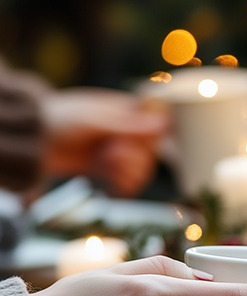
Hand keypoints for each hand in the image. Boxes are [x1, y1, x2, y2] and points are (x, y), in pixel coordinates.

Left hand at [40, 88, 168, 195]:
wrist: (32, 142)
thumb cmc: (59, 120)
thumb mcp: (96, 120)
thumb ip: (130, 125)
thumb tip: (164, 123)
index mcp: (125, 111)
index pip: (157, 126)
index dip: (151, 139)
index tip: (138, 143)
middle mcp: (124, 132)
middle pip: (151, 152)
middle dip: (135, 159)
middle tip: (112, 155)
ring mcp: (116, 151)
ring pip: (142, 169)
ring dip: (129, 173)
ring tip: (107, 168)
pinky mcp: (107, 169)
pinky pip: (129, 182)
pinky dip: (124, 185)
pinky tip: (112, 182)